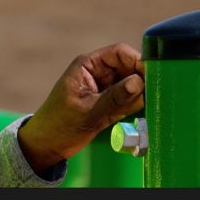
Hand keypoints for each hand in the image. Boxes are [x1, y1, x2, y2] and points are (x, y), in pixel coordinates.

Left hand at [17, 43, 145, 172]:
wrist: (46, 146)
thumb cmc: (58, 126)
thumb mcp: (87, 112)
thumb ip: (114, 97)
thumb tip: (139, 82)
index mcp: (88, 66)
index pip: (119, 53)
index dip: (136, 61)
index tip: (151, 75)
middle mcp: (98, 74)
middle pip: (129, 68)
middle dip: (141, 80)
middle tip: (153, 94)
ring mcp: (104, 89)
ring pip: (131, 85)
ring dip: (139, 95)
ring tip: (143, 107)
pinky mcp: (108, 105)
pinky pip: (128, 100)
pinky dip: (134, 106)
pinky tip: (137, 113)